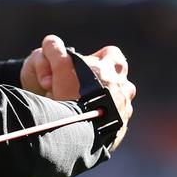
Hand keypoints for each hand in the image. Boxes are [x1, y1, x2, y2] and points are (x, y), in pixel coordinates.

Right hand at [20, 35, 135, 149]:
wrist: (79, 134)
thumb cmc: (69, 96)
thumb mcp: (57, 67)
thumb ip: (54, 49)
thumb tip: (51, 42)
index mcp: (111, 70)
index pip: (111, 54)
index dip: (98, 57)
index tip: (84, 64)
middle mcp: (124, 88)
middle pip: (117, 78)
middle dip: (102, 80)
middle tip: (80, 86)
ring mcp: (125, 110)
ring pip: (118, 100)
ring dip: (104, 100)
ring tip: (83, 106)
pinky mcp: (121, 130)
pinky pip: (114, 120)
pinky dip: (102, 119)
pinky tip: (87, 122)